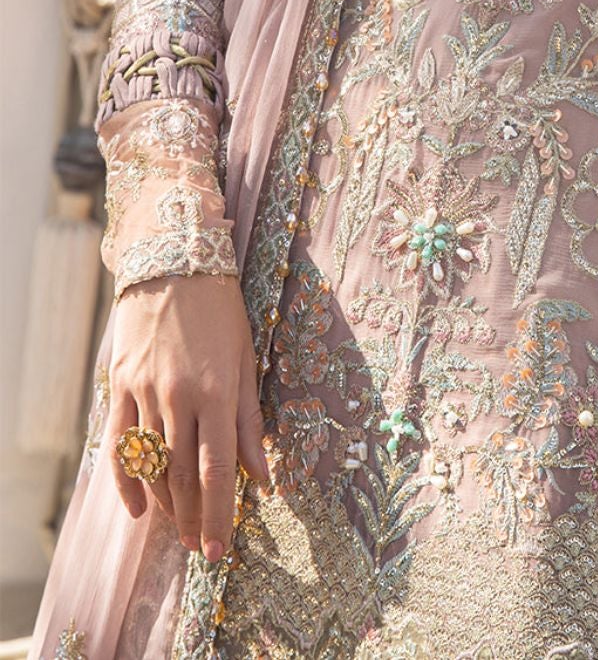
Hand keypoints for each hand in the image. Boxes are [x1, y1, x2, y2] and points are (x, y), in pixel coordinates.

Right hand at [105, 271, 271, 562]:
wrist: (174, 262)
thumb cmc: (221, 310)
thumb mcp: (246, 359)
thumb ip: (252, 421)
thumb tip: (263, 476)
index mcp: (217, 391)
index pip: (217, 470)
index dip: (219, 514)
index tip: (220, 549)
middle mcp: (179, 396)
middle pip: (182, 476)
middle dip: (192, 519)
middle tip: (200, 549)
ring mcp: (145, 392)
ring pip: (151, 465)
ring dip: (165, 505)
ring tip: (179, 529)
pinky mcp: (120, 386)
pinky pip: (119, 445)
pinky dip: (127, 481)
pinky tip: (137, 508)